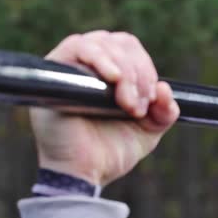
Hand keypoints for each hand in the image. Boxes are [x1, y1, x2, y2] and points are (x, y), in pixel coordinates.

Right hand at [30, 30, 179, 185]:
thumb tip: (165, 88)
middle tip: (137, 105)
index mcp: (110, 71)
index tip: (151, 98)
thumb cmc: (113, 150)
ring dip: (124, 69)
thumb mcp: (150, 127)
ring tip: (127, 102)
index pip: (129, 47)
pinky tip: (113, 78)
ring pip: (101, 42)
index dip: (145, 66)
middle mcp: (88, 65)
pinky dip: (99, 57)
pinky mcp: (53, 74)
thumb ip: (164, 109)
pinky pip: (75, 47)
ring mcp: (68, 67)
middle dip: (137, 72)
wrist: (88, 174)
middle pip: (118, 42)